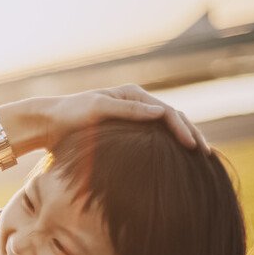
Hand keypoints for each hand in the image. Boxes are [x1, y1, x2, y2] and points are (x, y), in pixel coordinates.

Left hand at [3, 85, 207, 155]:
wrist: (47, 123)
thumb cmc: (69, 117)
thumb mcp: (97, 110)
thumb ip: (128, 110)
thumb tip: (160, 113)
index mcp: (132, 94)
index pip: (167, 112)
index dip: (183, 129)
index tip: (194, 148)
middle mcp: (134, 101)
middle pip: (171, 118)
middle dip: (190, 134)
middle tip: (207, 155)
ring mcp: (129, 115)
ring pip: (164, 127)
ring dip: (182, 140)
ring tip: (198, 158)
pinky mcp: (123, 129)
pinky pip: (151, 136)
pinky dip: (166, 146)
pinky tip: (175, 160)